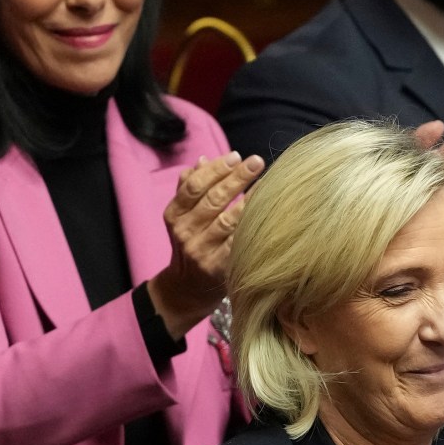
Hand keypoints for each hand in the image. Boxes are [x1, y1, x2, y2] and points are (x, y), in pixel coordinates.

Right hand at [149, 152, 264, 336]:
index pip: (194, 186)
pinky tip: (269, 212)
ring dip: (250, 199)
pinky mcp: (218, 267)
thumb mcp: (182, 216)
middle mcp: (185, 232)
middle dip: (237, 178)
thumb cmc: (191, 242)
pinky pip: (239, 242)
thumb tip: (202, 160)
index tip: (236, 156)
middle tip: (257, 161)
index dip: (215, 170)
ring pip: (228, 220)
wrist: (187, 288)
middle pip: (213, 199)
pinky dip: (253, 225)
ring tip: (268, 182)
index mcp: (174, 214)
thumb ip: (189, 188)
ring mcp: (201, 251)